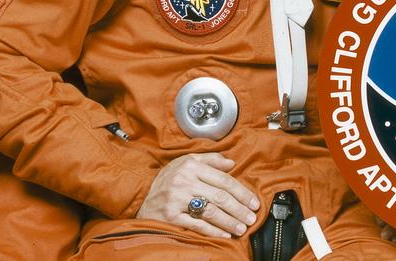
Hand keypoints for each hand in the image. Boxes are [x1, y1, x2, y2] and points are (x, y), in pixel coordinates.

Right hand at [137, 153, 258, 237]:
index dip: (242, 192)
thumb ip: (210, 160)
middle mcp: (184, 182)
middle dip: (239, 209)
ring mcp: (177, 200)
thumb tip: (231, 163)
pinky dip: (213, 231)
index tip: (254, 202)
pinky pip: (196, 225)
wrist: (141, 198)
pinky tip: (224, 235)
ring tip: (242, 228)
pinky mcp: (171, 217)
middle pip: (220, 196)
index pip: (224, 179)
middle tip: (252, 218)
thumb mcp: (186, 162)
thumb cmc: (168, 180)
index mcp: (191, 166)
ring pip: (211, 211)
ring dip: (229, 222)